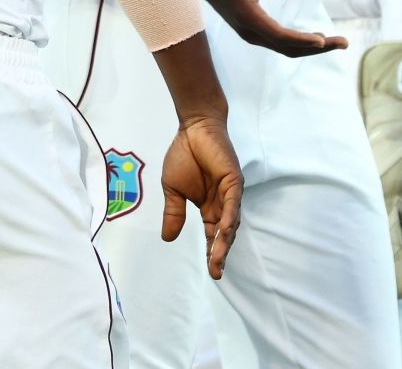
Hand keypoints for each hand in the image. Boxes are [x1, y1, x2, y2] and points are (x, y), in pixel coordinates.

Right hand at [160, 116, 243, 280]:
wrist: (192, 129)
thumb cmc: (183, 155)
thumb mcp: (173, 190)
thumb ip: (174, 213)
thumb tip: (168, 238)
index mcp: (209, 206)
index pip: (214, 235)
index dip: (212, 252)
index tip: (211, 272)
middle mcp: (222, 202)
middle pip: (224, 233)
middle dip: (220, 253)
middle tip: (216, 272)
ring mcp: (229, 192)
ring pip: (231, 222)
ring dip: (225, 240)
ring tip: (218, 259)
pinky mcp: (233, 179)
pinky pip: (233, 202)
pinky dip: (230, 217)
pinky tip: (225, 232)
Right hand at [191, 0, 347, 57]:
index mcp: (249, 18)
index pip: (281, 36)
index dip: (303, 39)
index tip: (324, 39)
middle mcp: (251, 32)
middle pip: (288, 48)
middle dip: (318, 47)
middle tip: (344, 43)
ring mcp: (252, 33)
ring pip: (285, 48)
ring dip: (311, 48)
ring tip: (337, 43)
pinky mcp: (254, 30)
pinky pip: (281, 43)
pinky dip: (300, 44)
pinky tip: (316, 39)